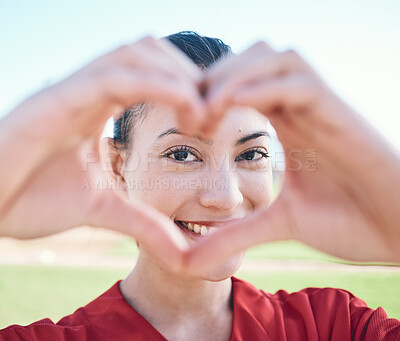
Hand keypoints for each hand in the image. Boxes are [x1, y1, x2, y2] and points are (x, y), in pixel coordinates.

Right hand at [0, 36, 205, 267]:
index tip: (212, 120)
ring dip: (178, 76)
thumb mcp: (103, 209)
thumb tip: (183, 250)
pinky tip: (185, 110)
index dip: (189, 90)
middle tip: (214, 113)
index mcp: (99, 107)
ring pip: (136, 53)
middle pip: (150, 52)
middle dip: (189, 76)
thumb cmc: (32, 199)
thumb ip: (143, 222)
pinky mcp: (55, 100)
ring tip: (201, 114)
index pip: (153, 74)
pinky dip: (156, 85)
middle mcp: (87, 89)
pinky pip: (113, 77)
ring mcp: (70, 90)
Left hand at [184, 42, 399, 273]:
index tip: (187, 123)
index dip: (208, 94)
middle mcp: (302, 108)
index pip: (242, 84)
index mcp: (287, 124)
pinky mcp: (341, 116)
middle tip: (193, 113)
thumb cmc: (348, 222)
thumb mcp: (278, 224)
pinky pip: (300, 84)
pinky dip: (265, 88)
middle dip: (216, 76)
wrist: (399, 233)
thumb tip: (192, 259)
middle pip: (254, 57)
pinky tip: (236, 106)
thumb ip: (236, 234)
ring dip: (235, 75)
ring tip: (209, 109)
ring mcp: (322, 108)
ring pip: (276, 57)